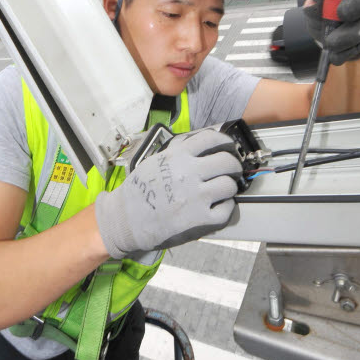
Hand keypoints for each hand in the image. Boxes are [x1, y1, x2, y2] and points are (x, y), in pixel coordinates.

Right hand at [95, 128, 241, 259]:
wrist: (125, 219)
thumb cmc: (139, 191)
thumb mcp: (155, 161)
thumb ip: (178, 150)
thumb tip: (199, 142)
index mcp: (178, 156)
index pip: (212, 139)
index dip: (225, 142)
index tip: (228, 147)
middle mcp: (189, 173)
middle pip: (227, 162)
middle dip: (233, 166)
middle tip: (231, 171)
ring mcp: (196, 197)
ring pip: (229, 185)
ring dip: (229, 187)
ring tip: (222, 191)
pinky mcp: (200, 220)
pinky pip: (227, 210)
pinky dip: (225, 208)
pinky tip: (216, 207)